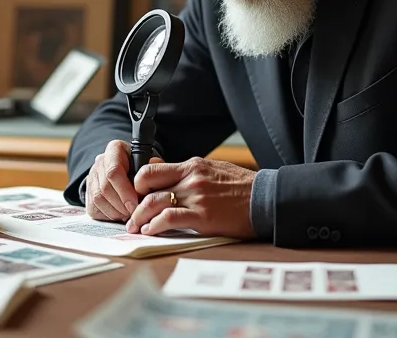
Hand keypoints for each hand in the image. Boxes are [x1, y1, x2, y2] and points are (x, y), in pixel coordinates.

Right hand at [84, 140, 161, 221]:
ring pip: (98, 198)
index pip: (114, 171)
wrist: (131, 175)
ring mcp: (92, 176)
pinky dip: (109, 215)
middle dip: (121, 204)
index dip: (124, 190)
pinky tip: (120, 215)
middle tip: (134, 213)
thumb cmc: (144, 170)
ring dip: (115, 211)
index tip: (135, 203)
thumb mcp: (151, 165)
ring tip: (129, 215)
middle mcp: (100, 161)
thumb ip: (154, 169)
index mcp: (115, 149)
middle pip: (105, 187)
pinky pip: (94, 207)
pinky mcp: (88, 193)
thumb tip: (152, 176)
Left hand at [127, 157, 254, 238]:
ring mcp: (196, 196)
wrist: (266, 199)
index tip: (134, 196)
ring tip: (136, 228)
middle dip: (133, 203)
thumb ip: (185, 171)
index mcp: (192, 165)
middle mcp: (190, 178)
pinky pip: (169, 219)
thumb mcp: (212, 168)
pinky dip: (154, 226)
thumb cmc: (241, 187)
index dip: (136, 184)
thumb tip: (158, 169)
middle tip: (130, 217)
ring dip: (139, 218)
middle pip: (146, 186)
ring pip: (154, 203)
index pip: (151, 169)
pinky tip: (150, 231)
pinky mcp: (202, 216)